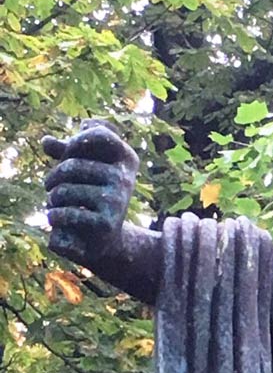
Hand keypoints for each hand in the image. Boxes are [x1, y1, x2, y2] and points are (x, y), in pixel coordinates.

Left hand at [43, 119, 138, 266]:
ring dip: (51, 199)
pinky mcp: (106, 224)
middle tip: (50, 187)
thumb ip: (67, 151)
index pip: (99, 134)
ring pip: (63, 191)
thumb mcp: (84, 168)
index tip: (67, 155)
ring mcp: (116, 201)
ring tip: (54, 204)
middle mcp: (124, 178)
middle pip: (71, 165)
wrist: (106, 239)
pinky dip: (54, 217)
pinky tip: (55, 219)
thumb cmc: (92, 195)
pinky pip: (65, 214)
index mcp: (126, 158)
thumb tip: (46, 142)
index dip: (74, 143)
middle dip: (53, 177)